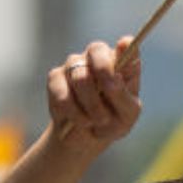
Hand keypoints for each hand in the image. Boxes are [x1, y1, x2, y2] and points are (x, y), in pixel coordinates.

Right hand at [47, 37, 140, 151]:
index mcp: (123, 63)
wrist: (86, 138)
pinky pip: (62, 92)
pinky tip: (82, 121)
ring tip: (98, 121)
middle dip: (103, 71)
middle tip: (110, 91)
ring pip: (80, 76)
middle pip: (97, 50)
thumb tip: (115, 79)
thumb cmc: (113, 121)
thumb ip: (123, 96)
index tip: (124, 46)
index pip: (127, 45)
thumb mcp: (127, 115)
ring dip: (91, 103)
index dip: (125, 45)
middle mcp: (98, 57)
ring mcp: (75, 65)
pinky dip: (74, 111)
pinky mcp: (55, 78)